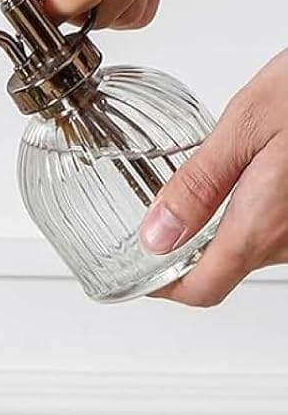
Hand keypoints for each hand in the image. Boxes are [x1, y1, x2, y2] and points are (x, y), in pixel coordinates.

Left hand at [142, 52, 287, 304]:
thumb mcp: (246, 124)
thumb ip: (199, 185)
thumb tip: (156, 237)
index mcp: (263, 225)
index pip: (203, 290)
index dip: (165, 288)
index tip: (141, 271)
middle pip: (228, 268)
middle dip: (193, 248)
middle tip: (165, 213)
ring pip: (258, 247)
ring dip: (230, 226)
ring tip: (213, 185)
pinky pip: (284, 230)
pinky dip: (261, 212)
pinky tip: (255, 177)